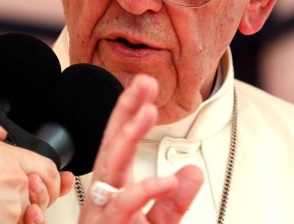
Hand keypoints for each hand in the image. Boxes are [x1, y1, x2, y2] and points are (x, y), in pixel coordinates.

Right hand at [79, 75, 203, 223]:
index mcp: (116, 188)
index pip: (121, 140)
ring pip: (110, 166)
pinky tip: (166, 179)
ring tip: (147, 112)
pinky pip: (123, 206)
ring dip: (128, 136)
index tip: (144, 85)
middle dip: (126, 110)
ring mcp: (102, 211)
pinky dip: (146, 191)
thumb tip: (191, 170)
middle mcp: (105, 195)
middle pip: (112, 143)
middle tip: (143, 83)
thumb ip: (175, 200)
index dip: (130, 110)